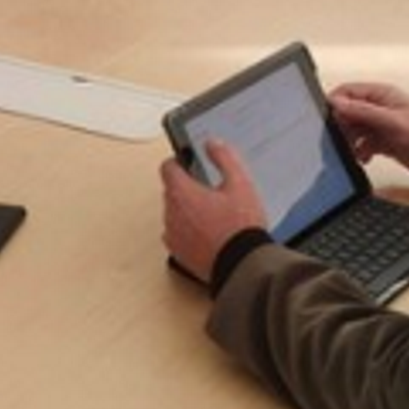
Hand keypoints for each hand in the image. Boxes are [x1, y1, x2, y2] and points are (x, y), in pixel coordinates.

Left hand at [158, 140, 265, 285]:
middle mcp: (171, 213)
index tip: (189, 162)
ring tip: (213, 214)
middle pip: (171, 190)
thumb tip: (213, 144)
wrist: (241, 265)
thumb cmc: (240, 228)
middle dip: (187, 187)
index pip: (168, 167)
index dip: (179, 161)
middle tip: (210, 191)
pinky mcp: (177, 252)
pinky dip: (188, 230)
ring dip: (187, 210)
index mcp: (182, 192)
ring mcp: (172, 234)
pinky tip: (208, 232)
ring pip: (174, 213)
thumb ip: (225, 158)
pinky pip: (177, 234)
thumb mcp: (240, 184)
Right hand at [329, 82, 408, 176]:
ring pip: (355, 131)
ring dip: (350, 142)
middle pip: (348, 113)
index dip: (336, 104)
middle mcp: (379, 108)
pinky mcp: (384, 142)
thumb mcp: (392, 121)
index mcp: (381, 95)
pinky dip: (361, 152)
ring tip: (354, 152)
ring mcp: (381, 126)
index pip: (348, 92)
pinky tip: (364, 159)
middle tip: (341, 140)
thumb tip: (337, 102)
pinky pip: (364, 145)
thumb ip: (363, 111)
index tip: (328, 119)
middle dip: (342, 127)